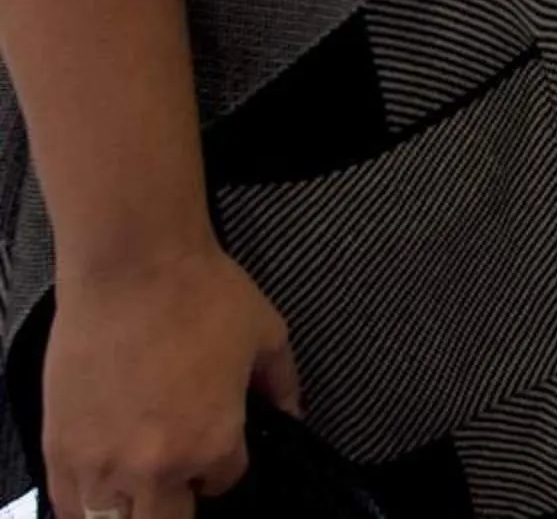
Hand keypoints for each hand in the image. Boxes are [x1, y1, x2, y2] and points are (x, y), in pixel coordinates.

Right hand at [44, 239, 300, 518]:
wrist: (133, 266)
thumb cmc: (203, 294)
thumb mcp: (266, 335)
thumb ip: (283, 384)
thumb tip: (292, 415)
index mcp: (213, 441)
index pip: (223, 483)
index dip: (222, 465)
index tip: (215, 445)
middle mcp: (156, 467)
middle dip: (179, 502)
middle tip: (178, 474)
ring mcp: (100, 463)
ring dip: (130, 507)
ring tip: (138, 482)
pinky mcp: (60, 449)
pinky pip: (69, 504)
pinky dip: (86, 502)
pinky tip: (100, 483)